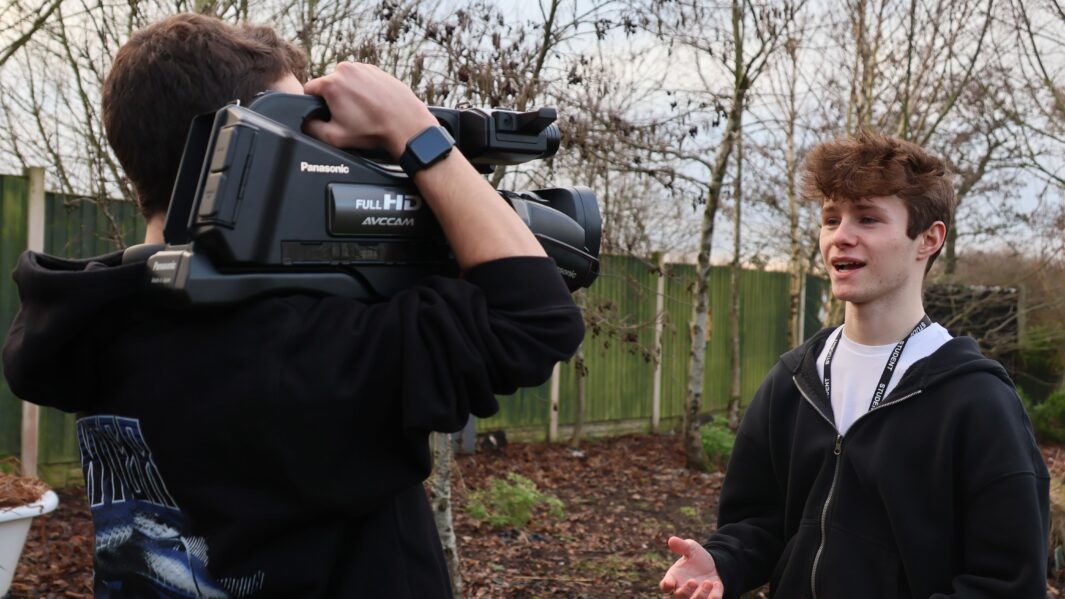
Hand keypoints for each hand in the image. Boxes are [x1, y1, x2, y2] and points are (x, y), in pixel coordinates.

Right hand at [302, 62, 436, 157]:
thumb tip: (304, 121)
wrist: (406, 125)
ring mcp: (363, 67)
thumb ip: (311, 128)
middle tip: (349, 117)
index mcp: (332, 83)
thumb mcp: (335, 137)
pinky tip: (373, 104)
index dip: (315, 105)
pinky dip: (364, 90)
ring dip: (349, 94)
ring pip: (346, 81)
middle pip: (328, 85)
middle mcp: (346, 69)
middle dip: (334, 100)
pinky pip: (361, 79)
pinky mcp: (377, 70)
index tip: (328, 115)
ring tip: (363, 111)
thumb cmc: (373, 131)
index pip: (309, 90)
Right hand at [660, 536, 724, 598]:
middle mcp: (682, 590)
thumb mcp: (691, 548)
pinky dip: (714, 596)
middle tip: (693, 581)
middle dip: (686, 590)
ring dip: (700, 595)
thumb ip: (681, 545)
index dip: (666, 586)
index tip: (669, 583)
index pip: (665, 586)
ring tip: (708, 582)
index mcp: (673, 578)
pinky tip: (716, 584)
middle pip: (680, 597)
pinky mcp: (709, 598)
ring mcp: (695, 596)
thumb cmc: (697, 557)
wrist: (713, 565)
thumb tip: (671, 540)